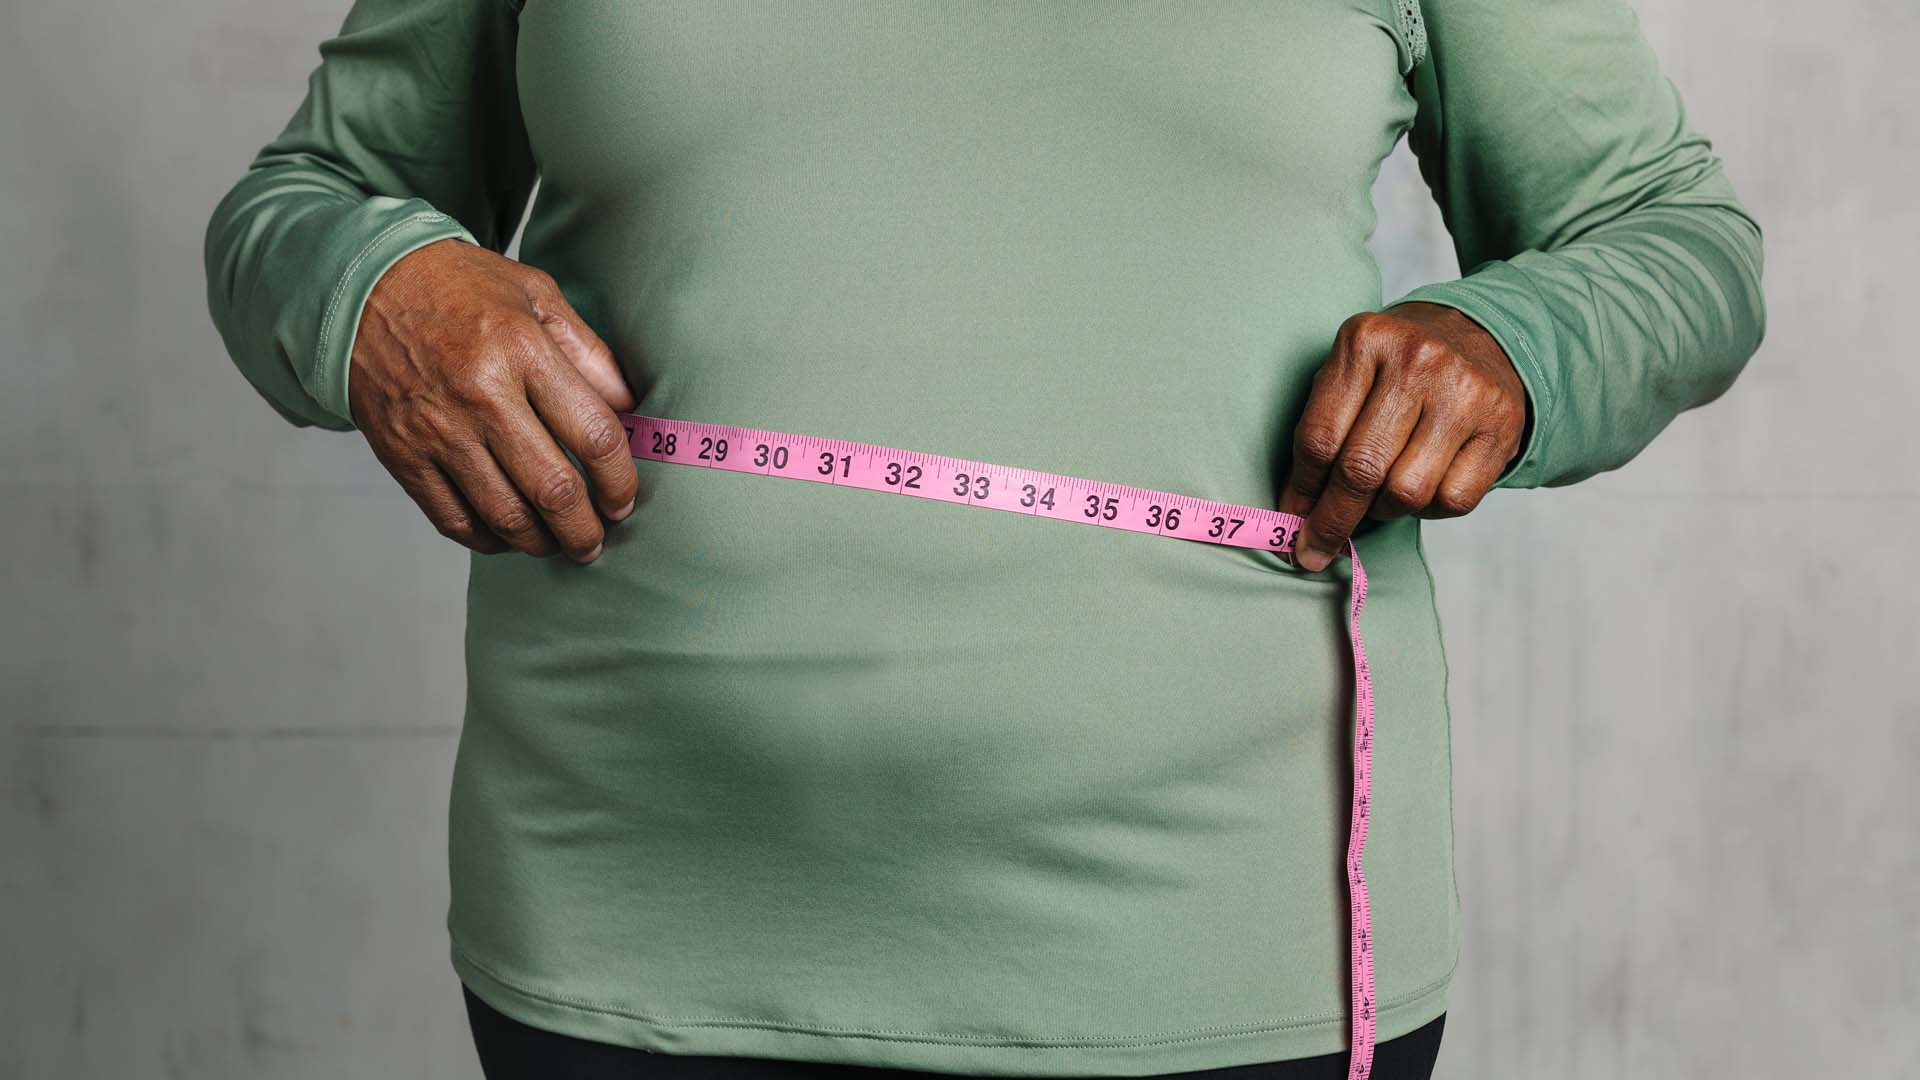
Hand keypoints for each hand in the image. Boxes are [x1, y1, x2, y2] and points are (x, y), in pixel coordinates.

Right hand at [346, 237, 639, 562]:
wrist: (362, 285)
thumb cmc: (457, 287)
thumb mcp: (535, 294)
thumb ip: (589, 353)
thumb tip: (629, 409)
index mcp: (522, 350)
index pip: (593, 434)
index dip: (620, 480)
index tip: (624, 498)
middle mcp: (480, 396)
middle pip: (553, 489)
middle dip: (586, 529)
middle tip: (597, 539)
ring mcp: (438, 431)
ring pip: (505, 515)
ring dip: (542, 543)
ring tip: (559, 544)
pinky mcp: (402, 455)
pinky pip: (453, 519)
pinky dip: (488, 540)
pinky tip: (508, 536)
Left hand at [1277, 302, 1527, 571]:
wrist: (1476, 340)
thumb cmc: (1396, 368)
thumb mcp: (1350, 370)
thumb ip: (1323, 426)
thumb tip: (1300, 509)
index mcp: (1366, 341)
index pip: (1320, 437)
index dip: (1301, 489)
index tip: (1292, 518)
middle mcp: (1418, 362)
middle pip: (1361, 469)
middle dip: (1332, 521)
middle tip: (1314, 550)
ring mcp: (1464, 393)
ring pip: (1407, 492)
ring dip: (1382, 511)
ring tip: (1376, 500)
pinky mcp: (1501, 425)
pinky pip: (1452, 500)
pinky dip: (1427, 510)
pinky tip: (1420, 489)